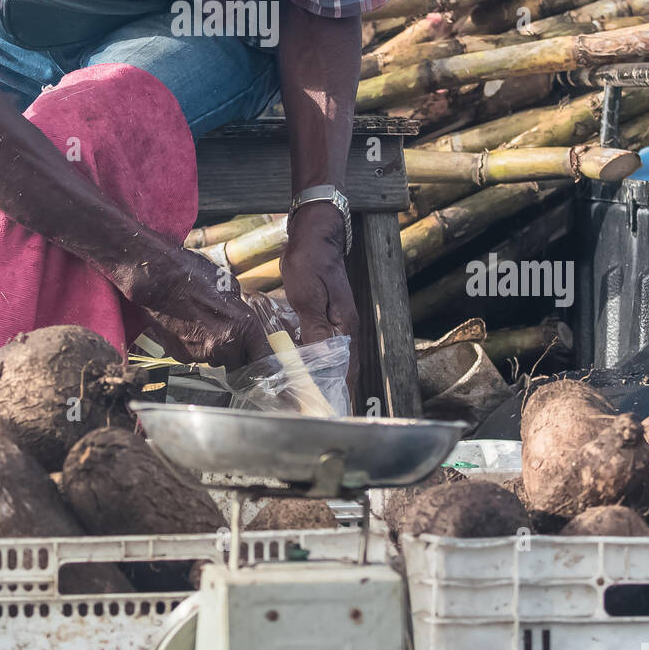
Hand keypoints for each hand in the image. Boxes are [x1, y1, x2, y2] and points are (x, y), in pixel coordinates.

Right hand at [129, 244, 270, 370]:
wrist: (158, 279)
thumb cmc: (194, 276)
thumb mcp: (230, 288)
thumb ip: (240, 312)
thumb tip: (243, 322)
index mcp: (244, 327)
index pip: (263, 359)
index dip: (264, 363)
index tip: (265, 366)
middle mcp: (225, 345)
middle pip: (238, 363)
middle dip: (236, 354)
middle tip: (226, 334)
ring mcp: (202, 354)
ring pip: (215, 358)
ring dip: (212, 347)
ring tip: (200, 322)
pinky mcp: (182, 356)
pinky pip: (195, 356)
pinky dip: (193, 346)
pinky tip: (186, 325)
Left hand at [279, 203, 359, 402]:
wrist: (315, 233)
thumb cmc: (310, 262)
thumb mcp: (307, 297)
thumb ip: (315, 331)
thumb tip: (320, 363)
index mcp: (345, 326)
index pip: (346, 371)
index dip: (338, 394)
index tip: (330, 415)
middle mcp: (346, 327)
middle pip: (341, 368)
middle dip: (330, 391)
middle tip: (313, 413)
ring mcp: (338, 320)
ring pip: (333, 357)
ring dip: (323, 376)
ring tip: (307, 397)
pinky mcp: (327, 314)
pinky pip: (323, 344)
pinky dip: (315, 358)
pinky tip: (302, 365)